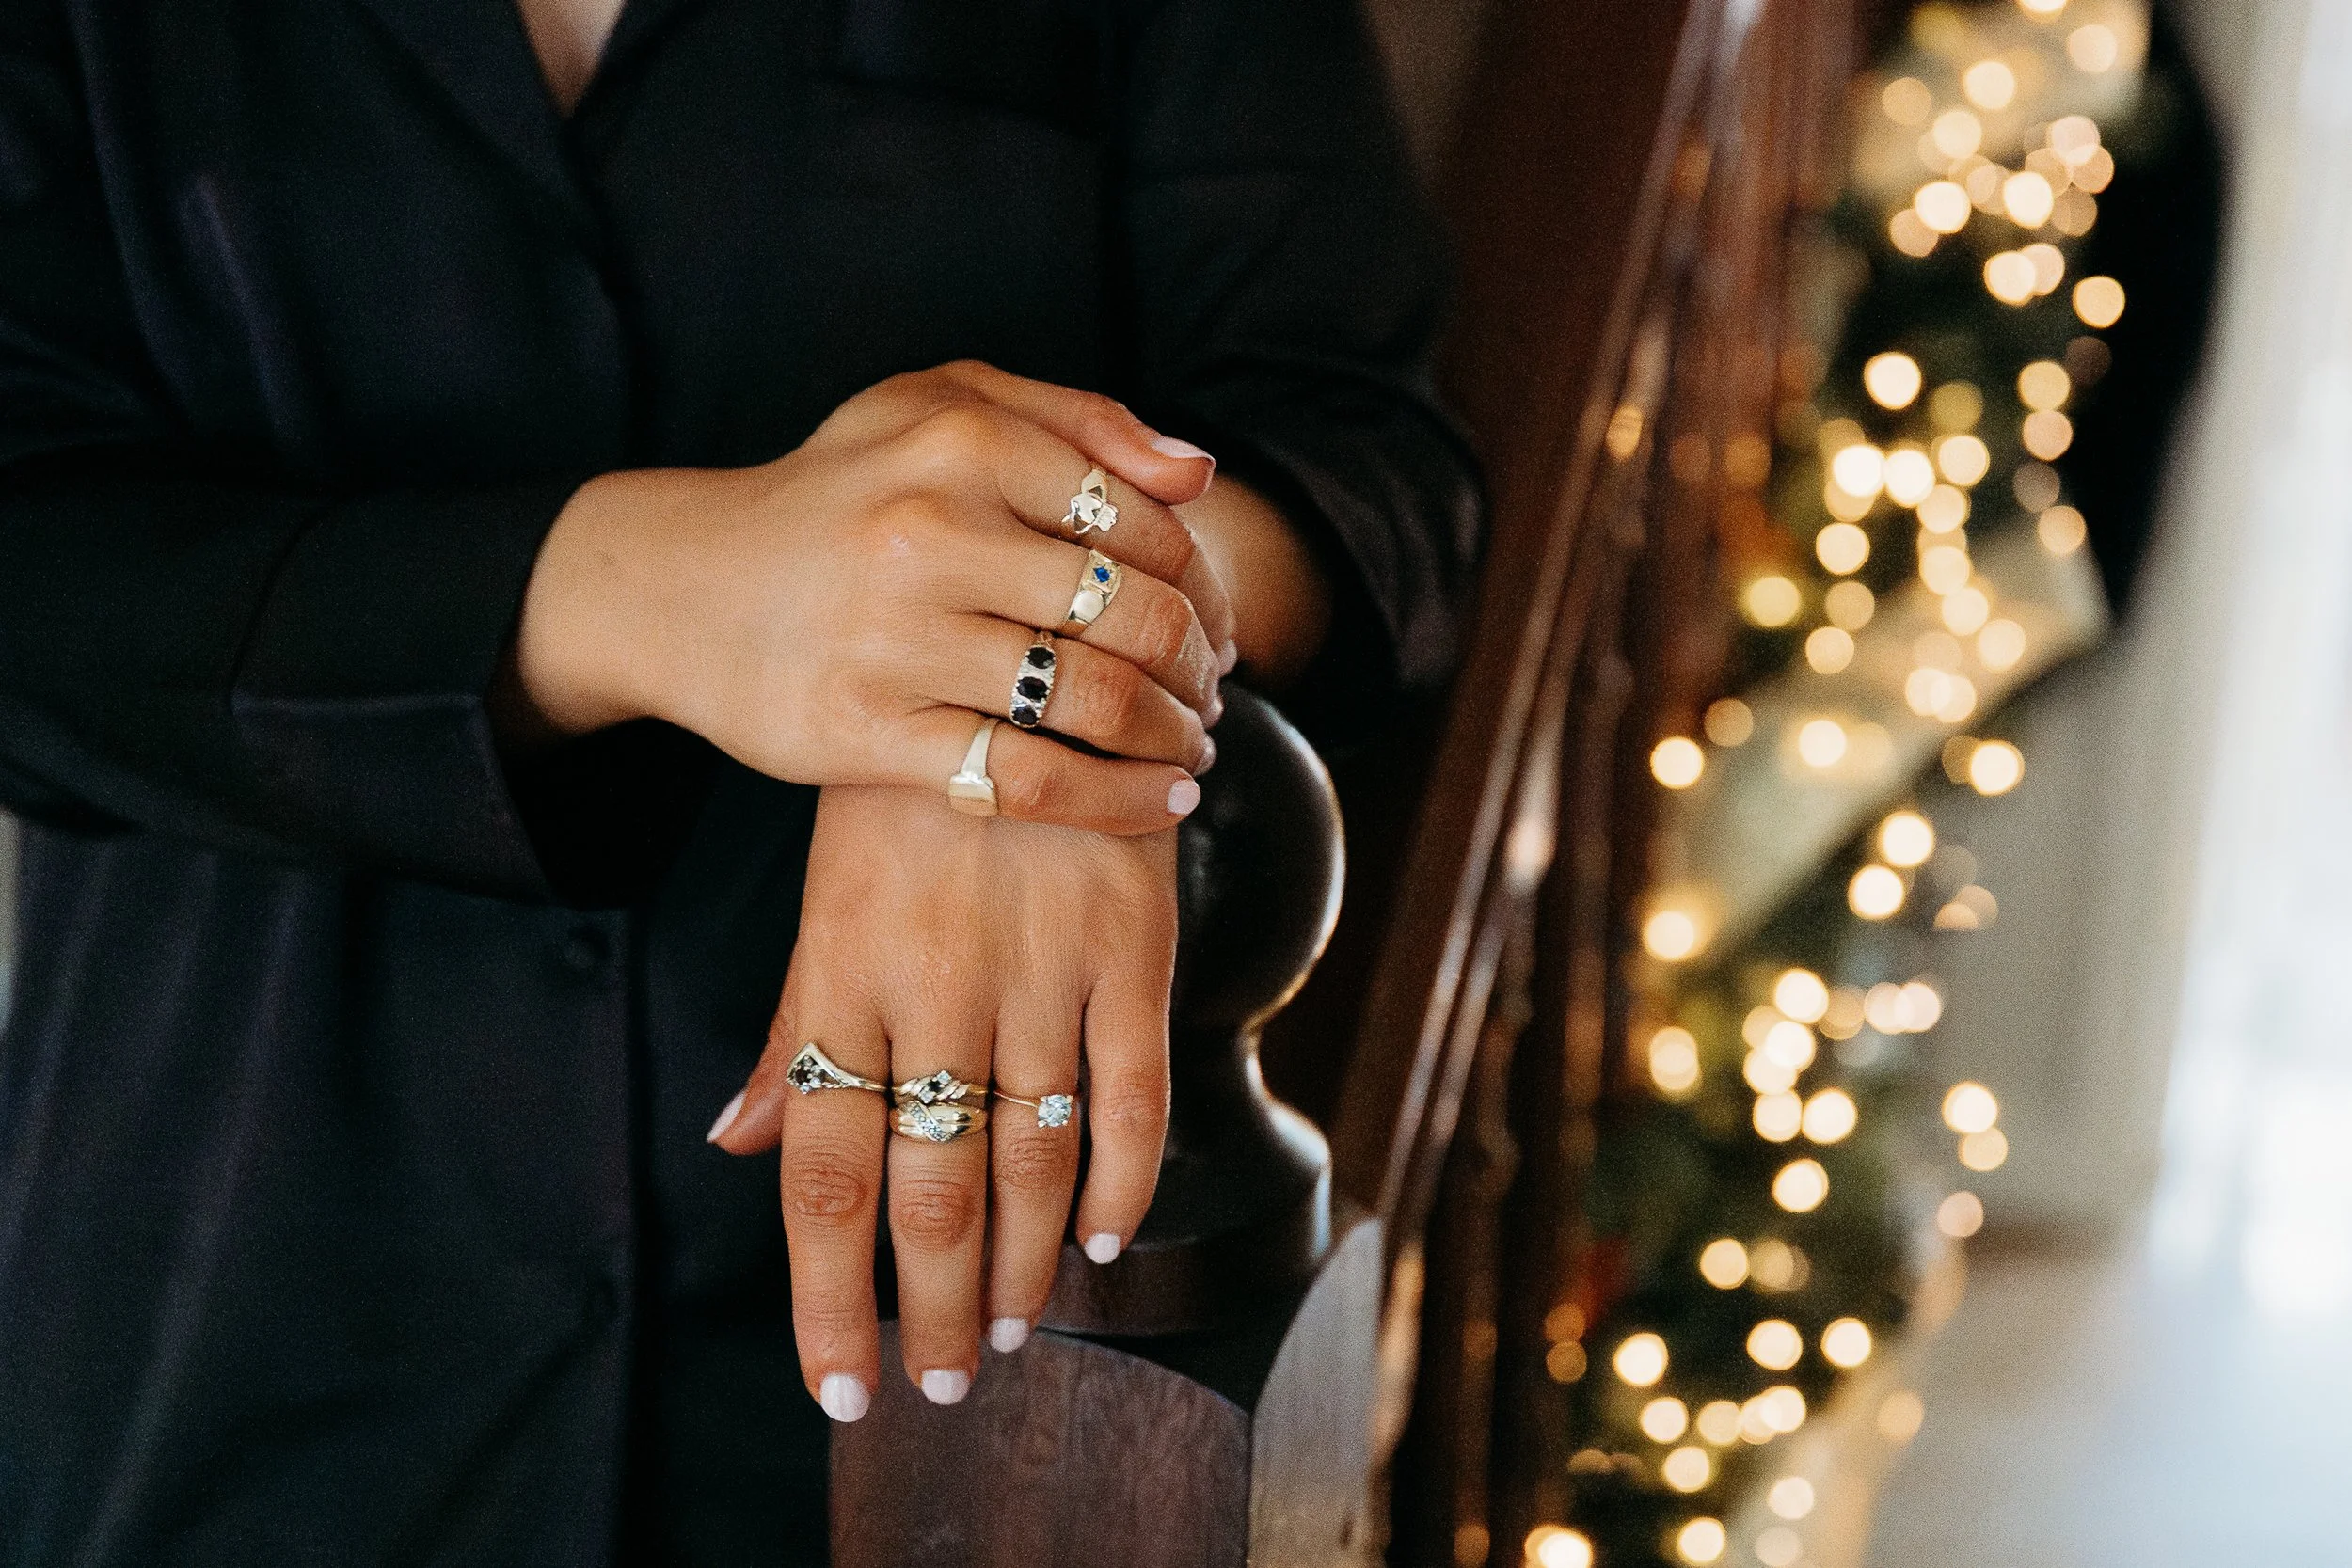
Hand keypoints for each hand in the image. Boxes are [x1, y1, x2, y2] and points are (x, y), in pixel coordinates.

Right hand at [512, 362, 1239, 834]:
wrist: (682, 586)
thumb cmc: (837, 493)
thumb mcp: (937, 407)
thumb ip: (1076, 421)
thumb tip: (1199, 475)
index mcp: (962, 444)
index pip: (1146, 527)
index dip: (1206, 586)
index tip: (1216, 625)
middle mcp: (930, 534)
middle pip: (1136, 617)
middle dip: (1200, 668)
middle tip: (1211, 692)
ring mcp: (897, 639)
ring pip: (1096, 702)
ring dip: (1174, 737)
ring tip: (1193, 747)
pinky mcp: (867, 733)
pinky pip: (1030, 779)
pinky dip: (1117, 800)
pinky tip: (1161, 802)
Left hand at [709, 784, 1176, 1416]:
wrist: (1025, 659)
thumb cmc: (905, 801)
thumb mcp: (827, 901)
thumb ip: (797, 1029)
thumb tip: (737, 1145)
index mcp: (844, 976)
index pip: (827, 1174)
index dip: (832, 1296)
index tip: (842, 1385)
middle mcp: (938, 986)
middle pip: (935, 1191)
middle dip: (939, 1311)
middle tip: (948, 1382)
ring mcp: (1043, 968)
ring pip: (1037, 1162)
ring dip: (1028, 1268)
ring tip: (1015, 1332)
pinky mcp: (1133, 945)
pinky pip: (1137, 1093)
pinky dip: (1127, 1181)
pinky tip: (1106, 1240)